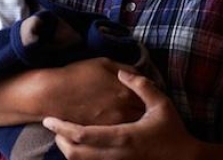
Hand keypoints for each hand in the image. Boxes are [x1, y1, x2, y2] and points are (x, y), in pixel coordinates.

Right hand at [39, 58, 144, 125]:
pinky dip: (123, 128)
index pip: (149, 97)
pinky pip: (119, 133)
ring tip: (133, 115)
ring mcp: (113, 126)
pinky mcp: (102, 134)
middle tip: (147, 107)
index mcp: (126, 93)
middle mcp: (123, 112)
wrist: (54, 94)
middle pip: (144, 116)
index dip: (150, 95)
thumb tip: (141, 75)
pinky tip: (120, 122)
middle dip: (147, 111)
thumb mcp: (105, 63)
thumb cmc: (78, 75)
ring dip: (136, 121)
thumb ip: (127, 69)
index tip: (150, 94)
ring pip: (133, 127)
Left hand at [42, 70, 195, 159]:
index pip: (83, 136)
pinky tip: (82, 148)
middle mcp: (117, 156)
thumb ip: (141, 85)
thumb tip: (123, 72)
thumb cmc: (174, 132)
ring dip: (70, 152)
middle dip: (60, 141)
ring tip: (65, 136)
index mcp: (123, 137)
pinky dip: (83, 159)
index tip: (48, 119)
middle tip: (54, 128)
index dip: (62, 128)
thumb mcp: (161, 104)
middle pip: (76, 155)